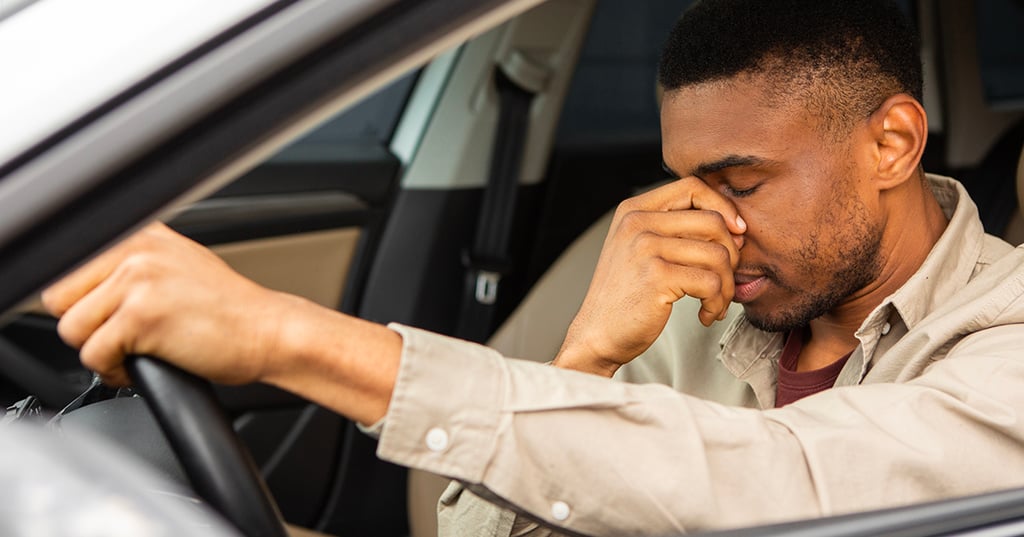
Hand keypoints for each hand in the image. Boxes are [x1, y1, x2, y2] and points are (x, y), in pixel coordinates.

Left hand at [41, 223, 302, 386]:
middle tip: (123, 338)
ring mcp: (138, 281)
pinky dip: (114, 372)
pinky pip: (94, 356)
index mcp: (142, 236)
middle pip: (59, 298)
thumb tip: (86, 285)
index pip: (67, 268)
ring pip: (72, 329)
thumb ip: (134, 265)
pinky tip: (142, 366)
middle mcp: (136, 250)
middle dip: (86, 326)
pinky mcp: (141, 317)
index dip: (83, 304)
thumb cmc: (231, 311)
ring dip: (100, 351)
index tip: (104, 319)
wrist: (268, 332)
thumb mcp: (179, 266)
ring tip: (134, 354)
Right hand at [554, 177, 745, 376]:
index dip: (723, 207)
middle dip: (731, 255)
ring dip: (726, 285)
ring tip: (715, 303)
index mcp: (634, 210)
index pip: (693, 187)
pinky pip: (711, 282)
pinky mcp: (656, 276)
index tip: (735, 234)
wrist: (597, 334)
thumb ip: (675, 229)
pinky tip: (705, 314)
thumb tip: (735, 226)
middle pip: (713, 221)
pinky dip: (716, 303)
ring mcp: (645, 247)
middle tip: (724, 281)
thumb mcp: (641, 249)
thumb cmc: (626, 296)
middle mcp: (637, 222)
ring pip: (718, 255)